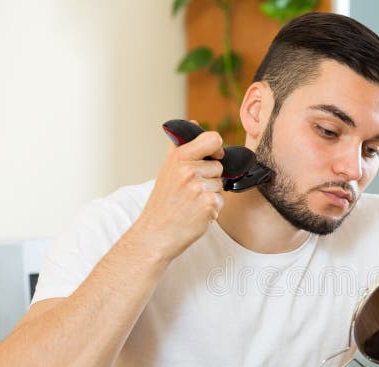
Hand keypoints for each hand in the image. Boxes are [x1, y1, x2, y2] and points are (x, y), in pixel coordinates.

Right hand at [133, 127, 225, 260]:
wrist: (156, 233)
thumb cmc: (163, 203)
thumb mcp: (167, 170)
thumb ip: (181, 147)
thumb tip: (193, 122)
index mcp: (179, 158)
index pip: (213, 139)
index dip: (217, 148)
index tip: (213, 156)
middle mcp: (189, 170)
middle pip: (218, 167)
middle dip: (209, 179)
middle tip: (189, 191)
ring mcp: (200, 187)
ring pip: (220, 185)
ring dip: (210, 195)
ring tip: (191, 203)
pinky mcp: (209, 204)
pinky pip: (221, 201)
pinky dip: (212, 209)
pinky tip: (196, 213)